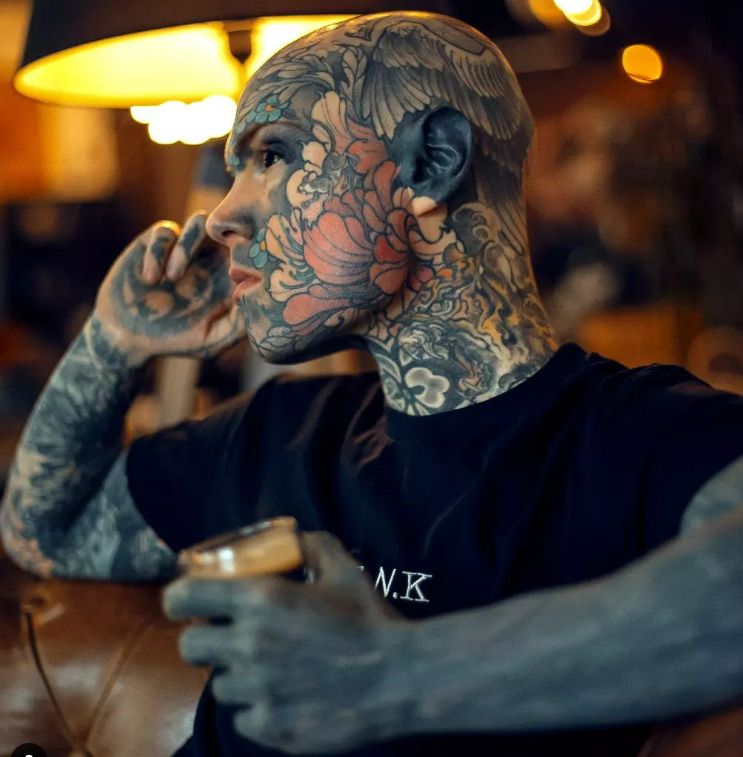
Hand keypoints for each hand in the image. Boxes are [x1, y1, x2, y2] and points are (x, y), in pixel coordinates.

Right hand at [94, 213, 245, 363]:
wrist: (130, 337)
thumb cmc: (176, 341)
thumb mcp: (210, 341)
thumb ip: (235, 327)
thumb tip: (261, 307)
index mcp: (227, 279)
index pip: (250, 254)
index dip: (253, 256)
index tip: (242, 274)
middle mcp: (210, 259)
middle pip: (230, 230)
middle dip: (229, 238)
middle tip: (219, 259)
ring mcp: (183, 248)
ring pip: (199, 222)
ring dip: (187, 247)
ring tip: (173, 279)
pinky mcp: (154, 243)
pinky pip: (165, 232)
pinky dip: (157, 252)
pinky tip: (151, 279)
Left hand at [163, 532, 415, 753]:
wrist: (400, 678)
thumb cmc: (369, 619)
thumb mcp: (343, 570)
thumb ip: (312, 545)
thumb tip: (293, 536)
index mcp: (260, 601)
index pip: (183, 597)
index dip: (179, 597)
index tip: (187, 600)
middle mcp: (248, 646)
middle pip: (189, 646)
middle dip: (206, 638)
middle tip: (232, 636)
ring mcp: (257, 691)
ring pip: (221, 684)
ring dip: (239, 674)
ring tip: (273, 668)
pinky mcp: (270, 728)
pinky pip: (246, 716)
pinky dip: (260, 707)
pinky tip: (289, 696)